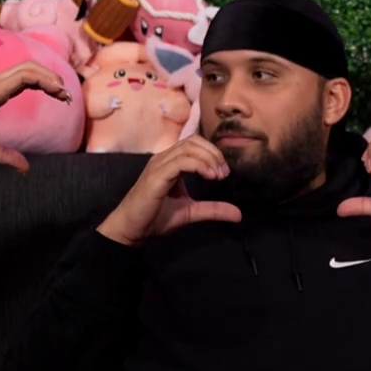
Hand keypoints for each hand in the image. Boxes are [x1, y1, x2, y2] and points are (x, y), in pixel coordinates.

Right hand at [0, 63, 70, 171]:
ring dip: (51, 78)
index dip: (45, 85)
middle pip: (32, 69)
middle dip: (52, 79)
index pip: (27, 80)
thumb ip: (6, 155)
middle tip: (66, 96)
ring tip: (63, 93)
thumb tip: (25, 169)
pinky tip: (54, 90)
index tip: (60, 98)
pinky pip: (26, 76)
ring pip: (31, 68)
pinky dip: (43, 80)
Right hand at [96, 136, 242, 246]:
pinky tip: (209, 176)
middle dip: (214, 154)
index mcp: (170, 162)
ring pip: (188, 148)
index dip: (213, 153)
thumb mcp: (191, 212)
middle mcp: (163, 158)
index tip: (224, 173)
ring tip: (218, 175)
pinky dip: (199, 165)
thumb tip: (238, 214)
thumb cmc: (155, 218)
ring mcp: (158, 165)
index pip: (194, 144)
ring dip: (209, 159)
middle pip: (193, 141)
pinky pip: (181, 161)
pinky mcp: (156, 175)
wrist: (132, 230)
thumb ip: (213, 210)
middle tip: (224, 173)